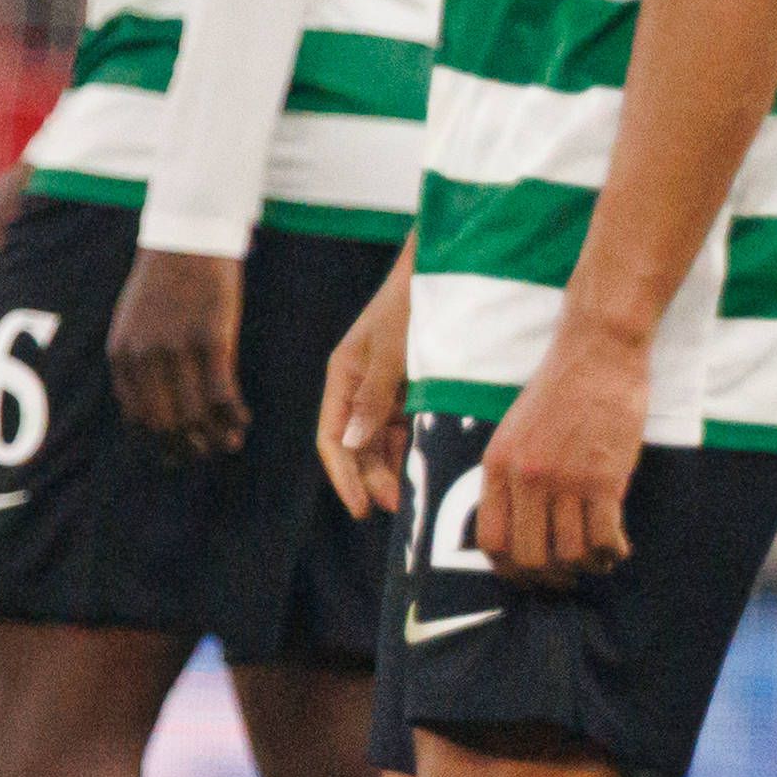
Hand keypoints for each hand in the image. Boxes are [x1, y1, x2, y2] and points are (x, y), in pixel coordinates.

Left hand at [111, 242, 250, 458]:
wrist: (188, 235)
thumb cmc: (164, 277)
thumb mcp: (133, 320)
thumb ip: (136, 360)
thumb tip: (148, 405)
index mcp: (121, 354)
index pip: (137, 417)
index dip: (158, 443)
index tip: (175, 454)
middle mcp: (144, 358)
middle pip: (166, 422)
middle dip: (186, 447)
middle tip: (205, 454)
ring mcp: (177, 351)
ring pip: (195, 414)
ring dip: (214, 437)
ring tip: (229, 443)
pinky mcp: (211, 341)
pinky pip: (223, 395)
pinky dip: (233, 416)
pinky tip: (243, 421)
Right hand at [317, 258, 415, 515]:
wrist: (445, 267)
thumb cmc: (411, 304)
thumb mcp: (392, 352)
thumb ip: (372, 398)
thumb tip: (349, 446)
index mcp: (343, 376)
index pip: (331, 439)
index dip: (344, 477)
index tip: (363, 508)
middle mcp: (359, 386)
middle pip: (357, 447)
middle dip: (375, 479)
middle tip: (403, 506)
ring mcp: (386, 388)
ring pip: (383, 441)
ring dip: (396, 468)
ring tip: (418, 491)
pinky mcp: (412, 387)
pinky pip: (407, 427)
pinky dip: (416, 447)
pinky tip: (432, 463)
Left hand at [475, 326, 648, 580]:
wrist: (597, 351)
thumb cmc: (559, 388)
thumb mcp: (514, 429)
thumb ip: (509, 474)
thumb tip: (516, 527)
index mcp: (498, 465)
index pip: (491, 542)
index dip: (508, 570)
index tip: (527, 574)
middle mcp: (527, 477)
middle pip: (531, 558)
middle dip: (549, 578)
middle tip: (566, 577)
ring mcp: (566, 479)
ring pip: (571, 553)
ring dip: (586, 565)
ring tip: (596, 559)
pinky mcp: (604, 478)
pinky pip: (605, 537)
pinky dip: (613, 552)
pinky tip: (618, 547)